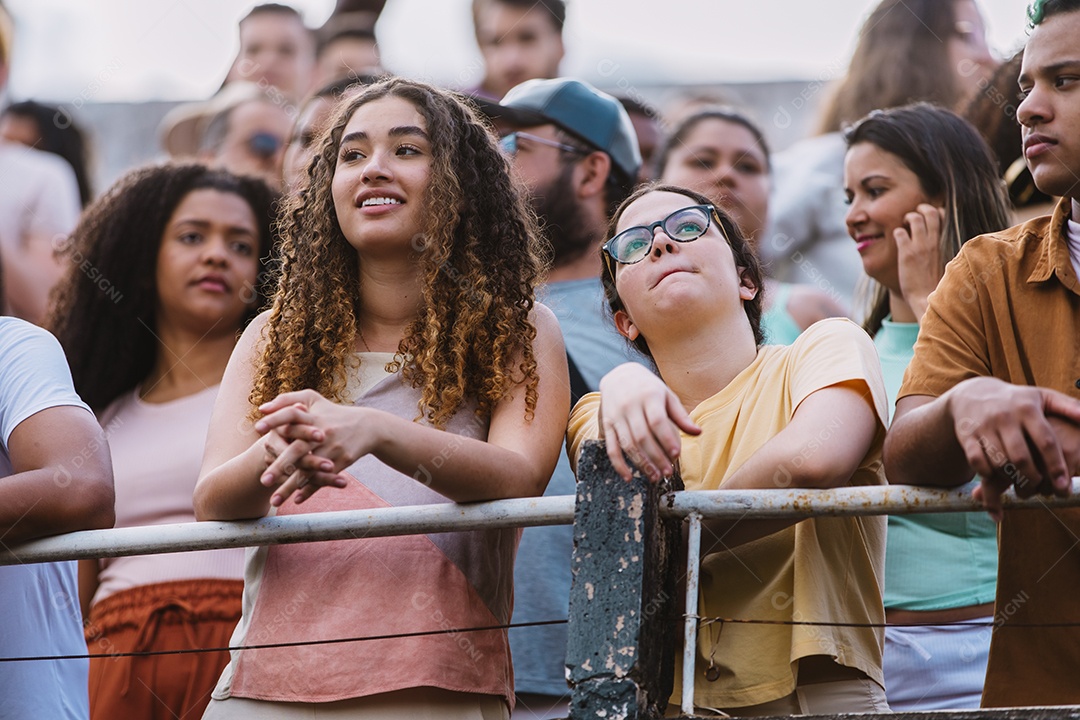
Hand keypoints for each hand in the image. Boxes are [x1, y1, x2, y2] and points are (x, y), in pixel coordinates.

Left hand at [256, 390, 381, 505]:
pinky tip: (297, 500)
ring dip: (291, 486)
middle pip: (298, 449)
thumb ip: (287, 400)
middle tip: (263, 480)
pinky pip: (323, 478)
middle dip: (280, 466)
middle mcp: (322, 432)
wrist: (367, 426)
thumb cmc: (332, 413)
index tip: (257, 429)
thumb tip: (261, 409)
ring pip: (309, 470)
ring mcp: (332, 448)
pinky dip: (310, 490)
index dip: (275, 420)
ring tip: (274, 501)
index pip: (292, 414)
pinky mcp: (342, 461)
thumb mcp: (313, 400)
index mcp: (313, 416)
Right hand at [597, 364, 700, 481]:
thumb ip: (681, 415)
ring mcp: (616, 416)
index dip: (666, 439)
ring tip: (654, 477)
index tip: (676, 455)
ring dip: (641, 463)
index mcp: (648, 396)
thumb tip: (699, 433)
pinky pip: (611, 447)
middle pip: (642, 436)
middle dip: (655, 457)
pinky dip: (618, 464)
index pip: (657, 421)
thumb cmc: (648, 388)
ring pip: (627, 444)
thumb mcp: (667, 395)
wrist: (619, 375)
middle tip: (667, 473)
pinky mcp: (607, 425)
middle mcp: (630, 406)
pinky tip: (629, 477)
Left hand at [894, 203, 944, 321]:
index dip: (935, 211)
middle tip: (914, 215)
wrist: (926, 298)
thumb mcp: (943, 262)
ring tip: (904, 225)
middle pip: (931, 212)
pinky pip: (899, 232)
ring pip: (914, 218)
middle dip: (921, 208)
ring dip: (907, 217)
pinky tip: (898, 239)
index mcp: (943, 243)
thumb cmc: (934, 284)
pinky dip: (897, 232)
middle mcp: (933, 242)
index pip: (943, 216)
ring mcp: (920, 247)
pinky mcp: (906, 254)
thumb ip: (939, 249)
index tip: (927, 218)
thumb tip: (934, 243)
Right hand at [947, 378, 1079, 519]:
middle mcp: (1004, 417)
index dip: (1056, 466)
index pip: (1045, 441)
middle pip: (1021, 457)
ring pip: (999, 462)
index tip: (1063, 486)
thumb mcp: (1041, 397)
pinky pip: (977, 462)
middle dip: (1033, 478)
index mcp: (1027, 409)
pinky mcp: (966, 435)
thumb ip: (1068, 407)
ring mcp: (983, 426)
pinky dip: (988, 473)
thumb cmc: (1016, 400)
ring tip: (1020, 482)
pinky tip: (996, 475)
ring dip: (1011, 478)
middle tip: (1039, 487)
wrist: (972, 393)